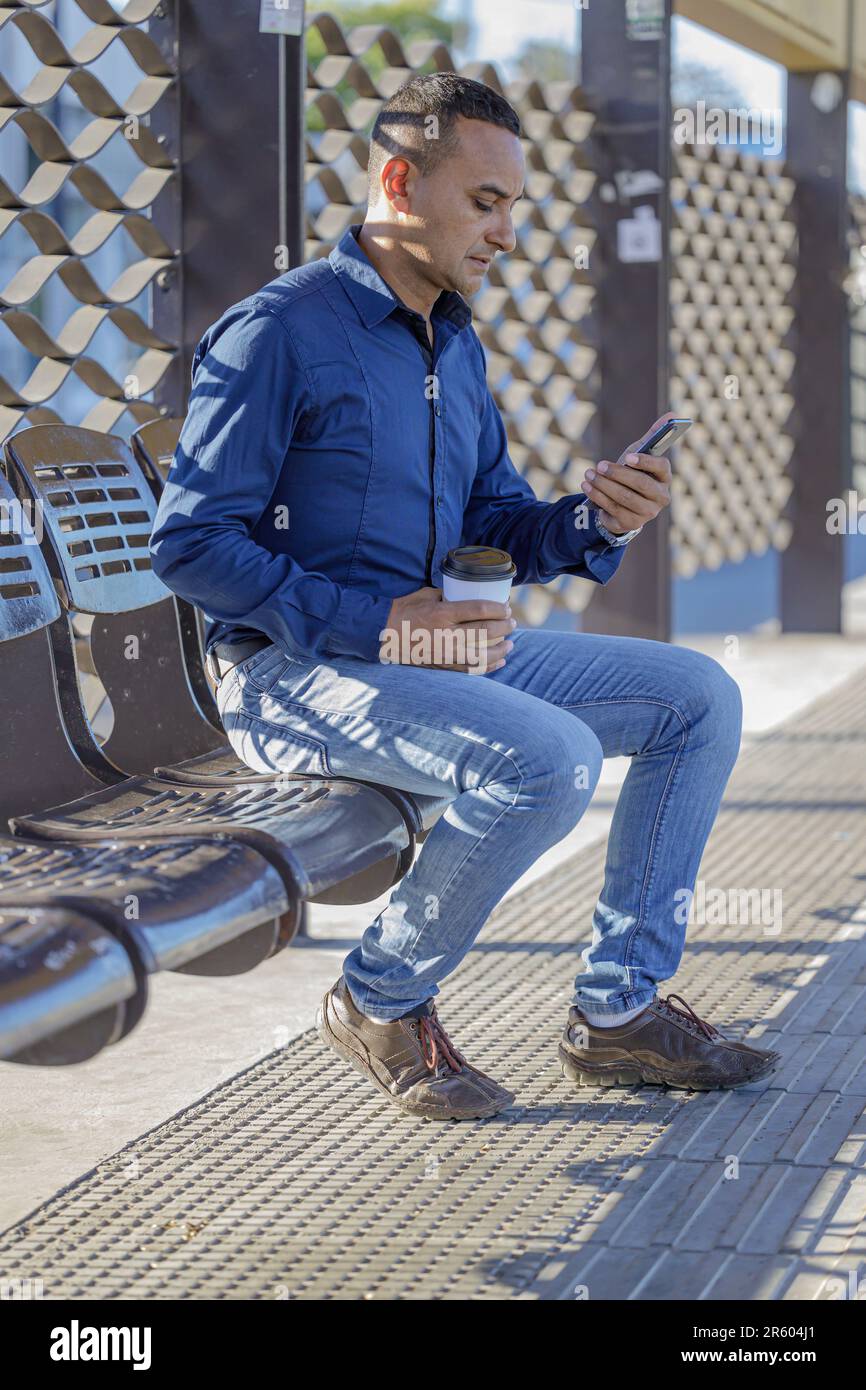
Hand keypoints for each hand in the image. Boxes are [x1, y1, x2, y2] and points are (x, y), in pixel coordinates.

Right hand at [379, 586, 516, 673]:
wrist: (382, 634)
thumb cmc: (404, 610)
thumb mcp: (426, 596)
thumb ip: (449, 596)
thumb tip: (469, 595)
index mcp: (442, 613)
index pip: (479, 610)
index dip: (498, 609)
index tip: (507, 607)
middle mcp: (446, 634)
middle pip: (485, 631)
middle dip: (504, 627)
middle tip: (513, 623)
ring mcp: (445, 652)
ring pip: (481, 654)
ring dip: (500, 649)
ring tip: (511, 644)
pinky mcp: (442, 665)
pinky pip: (470, 669)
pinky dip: (487, 667)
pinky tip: (499, 662)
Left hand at [582, 411, 673, 534]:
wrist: (621, 503)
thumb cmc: (633, 473)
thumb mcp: (639, 454)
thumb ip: (654, 436)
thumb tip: (672, 413)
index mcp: (665, 477)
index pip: (661, 467)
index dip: (645, 462)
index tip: (628, 457)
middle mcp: (660, 497)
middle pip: (640, 484)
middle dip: (617, 473)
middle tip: (600, 465)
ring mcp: (647, 513)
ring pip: (623, 497)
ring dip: (603, 484)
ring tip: (588, 473)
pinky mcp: (631, 523)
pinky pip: (612, 508)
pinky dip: (597, 496)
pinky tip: (587, 486)